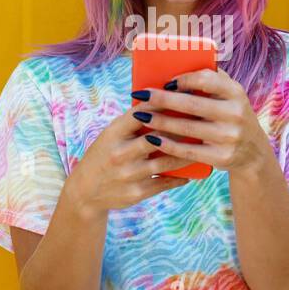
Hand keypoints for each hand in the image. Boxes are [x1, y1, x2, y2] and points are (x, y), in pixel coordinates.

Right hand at [63, 108, 189, 214]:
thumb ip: (132, 124)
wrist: (85, 192)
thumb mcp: (110, 136)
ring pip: (166, 161)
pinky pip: (165, 182)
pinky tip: (192, 171)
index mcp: (113, 134)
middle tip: (201, 120)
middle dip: (181, 128)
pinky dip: (180, 177)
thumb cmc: (104, 156)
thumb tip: (162, 102)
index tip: (181, 97)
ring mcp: (129, 174)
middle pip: (157, 136)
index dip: (162, 104)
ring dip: (186, 153)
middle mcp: (120, 153)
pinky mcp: (137, 192)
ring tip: (203, 145)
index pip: (140, 113)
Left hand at [130, 67, 273, 173]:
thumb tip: (178, 62)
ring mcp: (230, 137)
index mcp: (236, 92)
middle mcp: (236, 113)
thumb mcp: (231, 96)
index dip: (184, 79)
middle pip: (192, 105)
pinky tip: (152, 139)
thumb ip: (212, 80)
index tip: (165, 82)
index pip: (207, 80)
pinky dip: (168, 145)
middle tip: (140, 96)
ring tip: (140, 117)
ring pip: (187, 128)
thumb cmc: (232, 116)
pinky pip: (189, 151)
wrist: (254, 153)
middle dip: (162, 100)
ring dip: (159, 122)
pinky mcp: (222, 157)